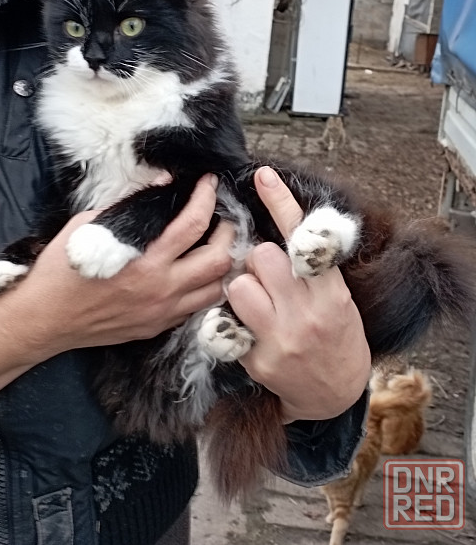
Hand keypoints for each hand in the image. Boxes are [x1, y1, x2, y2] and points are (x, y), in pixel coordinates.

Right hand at [0, 174, 233, 403]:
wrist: (43, 319)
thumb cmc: (62, 270)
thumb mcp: (89, 226)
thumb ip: (129, 206)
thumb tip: (162, 185)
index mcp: (144, 259)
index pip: (193, 224)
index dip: (207, 198)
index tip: (210, 183)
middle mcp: (161, 288)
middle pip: (219, 260)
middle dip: (229, 231)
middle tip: (222, 217)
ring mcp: (163, 312)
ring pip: (217, 289)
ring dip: (223, 264)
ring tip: (217, 245)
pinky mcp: (159, 327)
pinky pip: (198, 307)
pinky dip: (206, 286)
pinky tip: (199, 272)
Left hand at [227, 166, 370, 421]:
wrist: (336, 393)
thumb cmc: (338, 336)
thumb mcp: (339, 299)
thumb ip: (314, 269)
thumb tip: (284, 231)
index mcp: (331, 294)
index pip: (304, 240)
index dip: (281, 203)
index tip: (263, 176)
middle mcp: (306, 315)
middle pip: (262, 258)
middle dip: (260, 260)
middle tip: (270, 277)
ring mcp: (279, 340)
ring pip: (237, 286)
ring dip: (243, 286)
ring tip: (259, 302)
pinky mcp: (256, 360)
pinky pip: (228, 321)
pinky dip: (236, 319)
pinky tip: (253, 330)